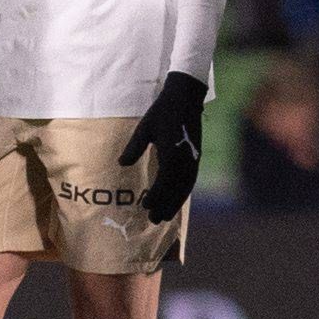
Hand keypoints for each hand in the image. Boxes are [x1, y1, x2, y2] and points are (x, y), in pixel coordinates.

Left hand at [117, 71, 207, 222]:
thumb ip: (134, 148)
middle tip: (154, 220)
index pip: (164, 184)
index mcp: (172, 155)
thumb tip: (122, 164)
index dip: (156, 197)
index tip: (145, 206)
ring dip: (176, 203)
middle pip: (176, 191)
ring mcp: (193, 160)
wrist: (185, 98)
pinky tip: (177, 199)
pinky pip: (190, 181)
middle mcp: (185, 161)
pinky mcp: (195, 157)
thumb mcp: (145, 129)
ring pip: (185, 189)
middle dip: (166, 206)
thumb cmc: (162, 112)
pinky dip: (183, 193)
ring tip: (165, 216)